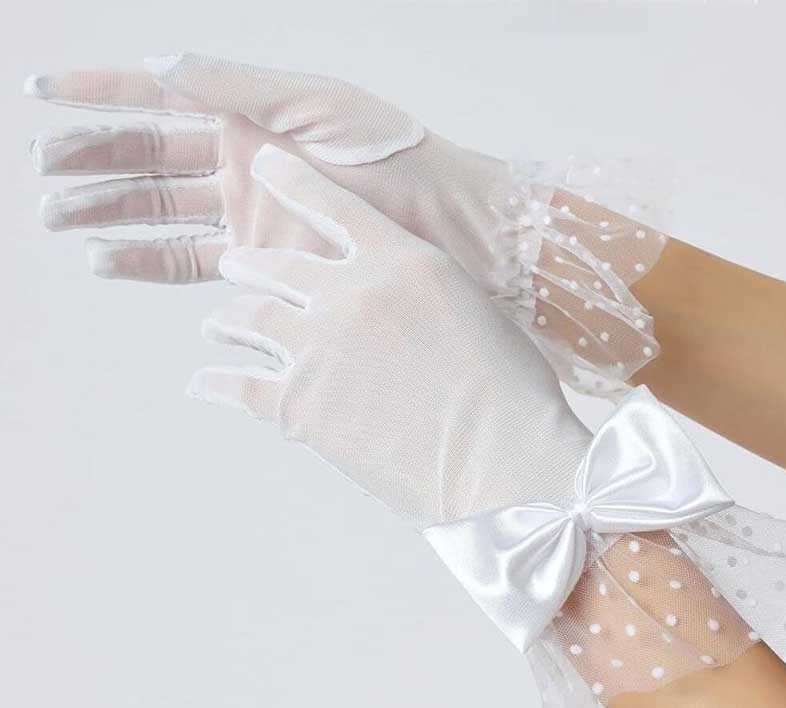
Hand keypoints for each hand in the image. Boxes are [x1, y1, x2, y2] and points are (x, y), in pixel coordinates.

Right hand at [28, 54, 663, 392]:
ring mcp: (250, 214)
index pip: (159, 99)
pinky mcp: (262, 260)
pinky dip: (147, 262)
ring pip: (161, 212)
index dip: (100, 96)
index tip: (40, 95)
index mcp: (250, 114)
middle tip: (41, 174)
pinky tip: (106, 264)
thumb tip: (159, 64)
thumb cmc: (392, 155)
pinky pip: (190, 261)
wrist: (444, 224)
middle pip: (150, 158)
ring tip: (59, 221)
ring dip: (109, 216)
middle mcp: (243, 162)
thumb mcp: (313, 104)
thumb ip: (235, 85)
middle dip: (93, 163)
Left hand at [188, 143, 588, 523]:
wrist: (498, 457)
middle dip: (249, 263)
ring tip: (214, 323)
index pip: (330, 204)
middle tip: (235, 265)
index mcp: (397, 261)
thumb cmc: (509, 390)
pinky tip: (201, 384)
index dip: (290, 180)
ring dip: (225, 319)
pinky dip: (214, 384)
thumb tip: (392, 305)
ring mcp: (315, 348)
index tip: (262, 166)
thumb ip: (421, 293)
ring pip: (247, 318)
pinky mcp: (296, 406)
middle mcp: (346, 293)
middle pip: (276, 265)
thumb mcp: (472, 312)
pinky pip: (236, 386)